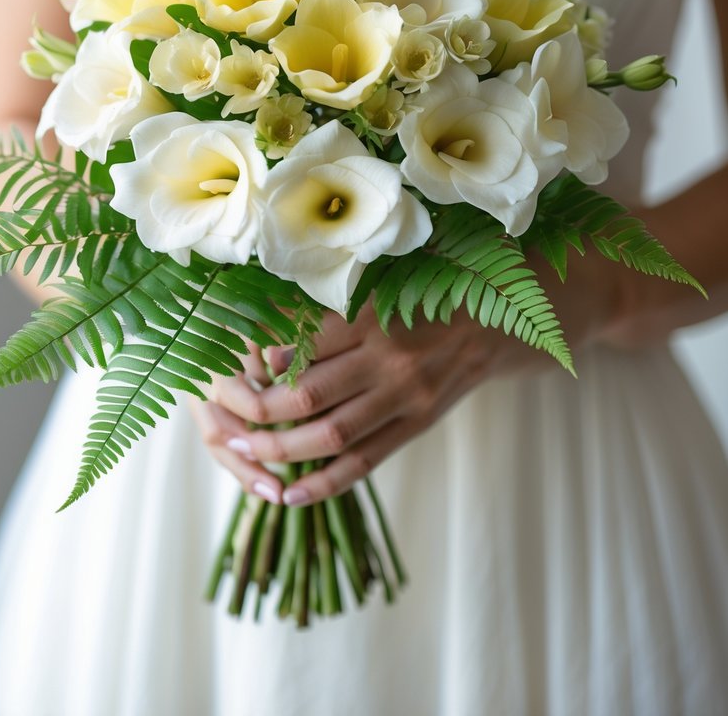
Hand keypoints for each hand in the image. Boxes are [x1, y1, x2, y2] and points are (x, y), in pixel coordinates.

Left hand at [190, 246, 634, 505]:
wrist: (534, 307)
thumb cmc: (460, 271)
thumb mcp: (406, 259)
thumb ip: (351, 275)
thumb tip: (279, 290)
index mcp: (381, 307)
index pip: (303, 336)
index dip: (257, 353)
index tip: (222, 358)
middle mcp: (392, 354)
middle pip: (307, 391)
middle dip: (256, 412)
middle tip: (220, 420)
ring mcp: (410, 393)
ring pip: (332, 432)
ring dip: (280, 450)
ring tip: (241, 457)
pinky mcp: (424, 420)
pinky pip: (368, 460)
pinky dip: (326, 482)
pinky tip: (290, 495)